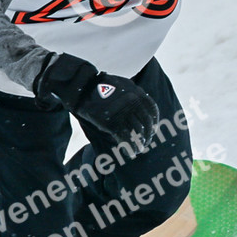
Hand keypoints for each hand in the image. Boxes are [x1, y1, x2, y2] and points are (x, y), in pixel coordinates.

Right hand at [34, 53, 158, 142]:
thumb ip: (132, 94)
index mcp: (136, 92)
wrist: (81, 87)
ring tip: (139, 149)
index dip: (154, 122)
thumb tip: (140, 106)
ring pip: (137, 132)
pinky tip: (131, 153)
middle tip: (146, 142)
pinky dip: (130, 147)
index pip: (152, 110)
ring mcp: (122, 112)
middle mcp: (132, 102)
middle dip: (148, 135)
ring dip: (140, 143)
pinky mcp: (112, 122)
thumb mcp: (121, 84)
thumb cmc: (99, 85)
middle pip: (146, 123)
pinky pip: (125, 138)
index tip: (153, 130)